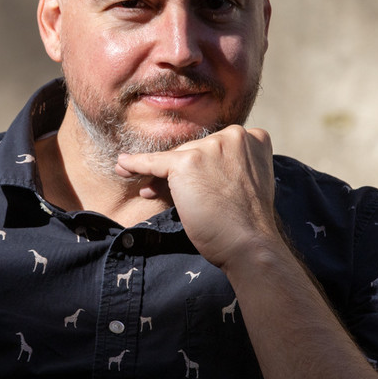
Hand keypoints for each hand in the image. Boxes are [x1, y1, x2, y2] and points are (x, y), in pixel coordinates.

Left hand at [115, 126, 277, 268]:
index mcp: (254, 138)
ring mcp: (209, 147)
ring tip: (150, 192)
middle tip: (172, 193)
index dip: (202, 164)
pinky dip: (135, 165)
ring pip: (175, 157)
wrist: (249, 244)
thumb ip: (225, 166)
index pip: (216, 146)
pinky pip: (152, 162)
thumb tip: (175, 166)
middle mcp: (234, 135)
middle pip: (194, 149)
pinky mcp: (186, 162)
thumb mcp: (244, 183)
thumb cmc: (246, 222)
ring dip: (163, 177)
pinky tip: (123, 165)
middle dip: (180, 171)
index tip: (196, 182)